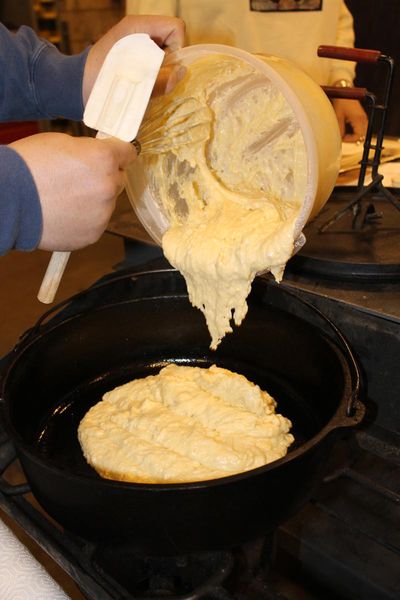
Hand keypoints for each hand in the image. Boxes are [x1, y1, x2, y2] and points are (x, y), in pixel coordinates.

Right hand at [10, 132, 135, 250]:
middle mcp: (108, 186)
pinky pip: (96, 222)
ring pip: (107, 204)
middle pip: (118, 180)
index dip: (120, 154)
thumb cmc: (28, 167)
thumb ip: (88, 151)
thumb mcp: (60, 142)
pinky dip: (85, 219)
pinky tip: (64, 213)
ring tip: (66, 199)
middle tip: (80, 180)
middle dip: (105, 178)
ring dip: (94, 201)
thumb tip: (99, 157)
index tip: (117, 157)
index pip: (128, 153)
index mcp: (103, 158)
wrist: (9, 201)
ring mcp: (102, 213)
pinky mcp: (93, 234)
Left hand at [82, 15, 185, 104]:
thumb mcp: (131, 84)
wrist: (75, 86)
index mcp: (137, 27)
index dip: (178, 48)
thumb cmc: (99, 83)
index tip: (167, 68)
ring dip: (161, 70)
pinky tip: (141, 84)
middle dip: (170, 61)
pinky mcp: (133, 53)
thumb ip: (158, 80)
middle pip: (171, 40)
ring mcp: (136, 41)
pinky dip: (154, 72)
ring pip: (164, 52)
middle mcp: (138, 30)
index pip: (175, 27)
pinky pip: (154, 59)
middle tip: (155, 79)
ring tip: (145, 83)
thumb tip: (181, 73)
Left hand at [332, 98, 367, 142]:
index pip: (359, 136)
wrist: (345, 91)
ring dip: (356, 135)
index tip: (343, 139)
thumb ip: (339, 129)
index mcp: (358, 119)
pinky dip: (357, 130)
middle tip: (344, 138)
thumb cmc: (341, 101)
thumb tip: (340, 138)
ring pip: (363, 131)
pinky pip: (362, 127)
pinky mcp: (362, 115)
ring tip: (346, 135)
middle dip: (353, 138)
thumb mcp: (338, 116)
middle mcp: (363, 118)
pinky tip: (350, 129)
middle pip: (362, 135)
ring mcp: (363, 117)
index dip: (350, 140)